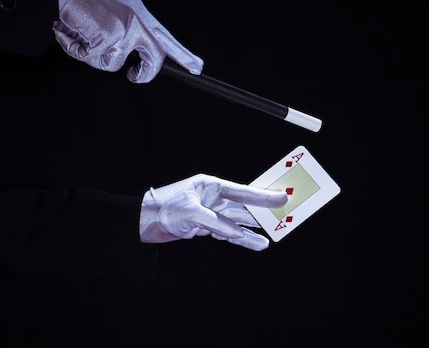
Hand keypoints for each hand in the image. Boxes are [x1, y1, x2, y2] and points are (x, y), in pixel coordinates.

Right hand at [41, 0, 202, 82]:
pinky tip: (71, 33)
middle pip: (154, 56)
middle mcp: (136, 19)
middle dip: (145, 73)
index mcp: (137, 11)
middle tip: (135, 76)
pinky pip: (93, 59)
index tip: (196, 67)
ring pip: (113, 63)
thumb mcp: (110, 10)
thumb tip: (127, 55)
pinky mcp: (108, 37)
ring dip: (92, 56)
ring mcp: (124, 29)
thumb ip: (123, 29)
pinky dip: (76, 50)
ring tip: (79, 35)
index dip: (182, 54)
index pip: (164, 37)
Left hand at [139, 174, 287, 250]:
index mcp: (211, 186)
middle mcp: (213, 198)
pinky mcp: (205, 226)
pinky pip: (228, 233)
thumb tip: (237, 233)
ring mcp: (210, 212)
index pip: (243, 191)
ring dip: (253, 230)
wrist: (142, 220)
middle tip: (285, 215)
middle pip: (244, 205)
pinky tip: (254, 243)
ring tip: (272, 237)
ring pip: (237, 221)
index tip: (284, 196)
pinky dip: (240, 239)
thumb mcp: (191, 213)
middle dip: (264, 211)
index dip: (264, 195)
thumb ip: (216, 223)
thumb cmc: (163, 207)